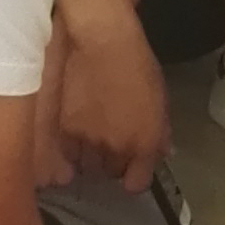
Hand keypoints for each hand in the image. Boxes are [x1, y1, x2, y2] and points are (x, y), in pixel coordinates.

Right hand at [51, 6, 170, 191]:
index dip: (133, 175)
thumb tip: (160, 153)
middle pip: (109, 173)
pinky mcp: (64, 130)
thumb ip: (159, 132)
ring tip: (88, 135)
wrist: (103, 42)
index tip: (131, 167)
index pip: (136, 183)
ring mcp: (88, 141)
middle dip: (110, 161)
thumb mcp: (159, 99)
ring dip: (87, 156)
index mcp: (144, 143)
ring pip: (84, 166)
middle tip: (108, 141)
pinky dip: (69, 146)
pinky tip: (74, 129)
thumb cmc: (137, 65)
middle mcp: (117, 148)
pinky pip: (66, 152)